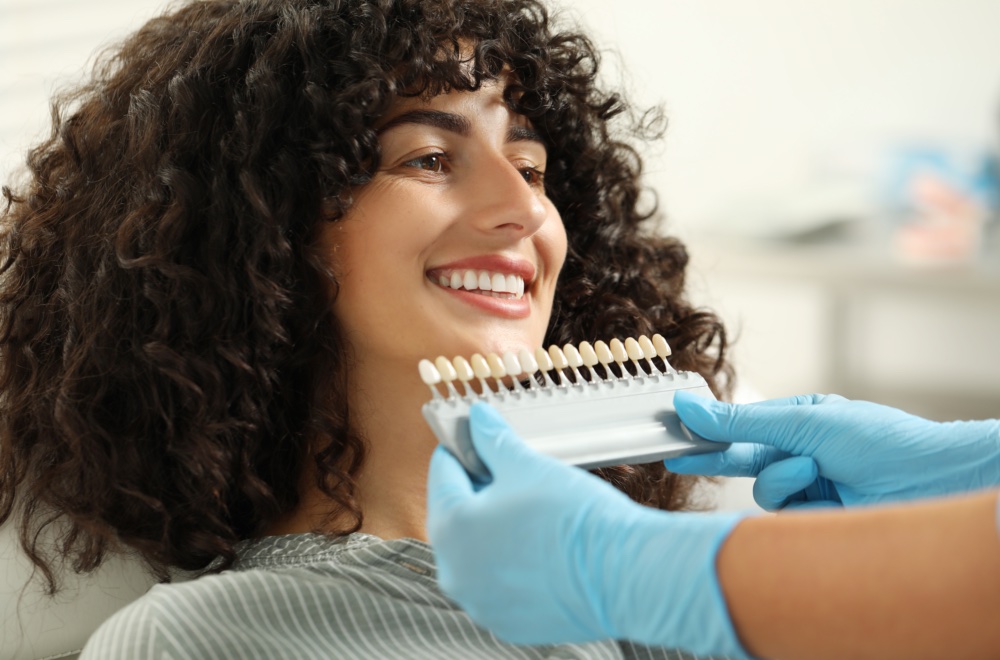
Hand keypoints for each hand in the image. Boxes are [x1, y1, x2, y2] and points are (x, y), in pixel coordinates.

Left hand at [427, 402, 749, 656]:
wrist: (626, 576)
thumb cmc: (575, 519)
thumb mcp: (528, 466)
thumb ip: (494, 440)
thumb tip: (477, 419)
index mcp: (451, 528)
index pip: (442, 474)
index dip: (460, 449)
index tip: (474, 438)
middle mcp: (456, 572)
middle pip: (455, 516)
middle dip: (478, 491)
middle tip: (509, 472)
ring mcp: (480, 602)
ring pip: (476, 553)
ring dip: (492, 529)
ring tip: (529, 510)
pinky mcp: (508, 623)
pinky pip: (498, 583)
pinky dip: (511, 564)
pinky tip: (539, 546)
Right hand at [667, 392, 999, 509]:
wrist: (930, 481)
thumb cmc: (879, 440)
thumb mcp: (802, 423)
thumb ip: (741, 422)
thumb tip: (691, 406)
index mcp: (799, 421)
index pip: (741, 425)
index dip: (706, 429)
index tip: (673, 429)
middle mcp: (800, 453)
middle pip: (743, 458)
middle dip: (714, 458)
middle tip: (677, 458)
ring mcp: (809, 487)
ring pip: (763, 491)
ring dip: (782, 480)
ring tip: (813, 472)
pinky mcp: (817, 519)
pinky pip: (784, 514)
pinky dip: (799, 501)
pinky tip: (825, 493)